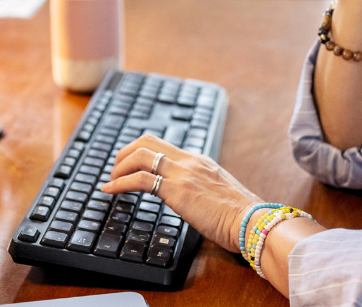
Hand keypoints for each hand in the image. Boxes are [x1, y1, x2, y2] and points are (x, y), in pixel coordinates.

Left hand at [99, 135, 262, 252]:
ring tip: (110, 181)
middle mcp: (189, 161)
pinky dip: (119, 183)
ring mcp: (183, 173)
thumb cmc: (239, 215)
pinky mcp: (177, 190)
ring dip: (118, 167)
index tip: (128, 165)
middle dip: (123, 153)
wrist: (251, 221)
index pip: (162, 145)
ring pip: (140, 155)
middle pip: (146, 141)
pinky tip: (109, 190)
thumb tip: (189, 199)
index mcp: (199, 161)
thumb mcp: (217, 193)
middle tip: (114, 171)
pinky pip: (140, 179)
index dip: (139, 152)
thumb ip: (200, 189)